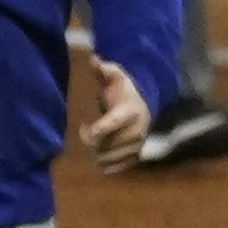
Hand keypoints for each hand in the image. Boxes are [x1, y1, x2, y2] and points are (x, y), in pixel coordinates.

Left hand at [80, 57, 153, 171]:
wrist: (143, 109)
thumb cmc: (123, 93)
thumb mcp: (115, 78)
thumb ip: (105, 70)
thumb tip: (94, 60)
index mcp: (131, 111)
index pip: (115, 122)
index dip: (99, 128)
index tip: (85, 129)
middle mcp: (138, 130)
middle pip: (110, 142)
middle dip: (93, 140)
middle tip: (85, 131)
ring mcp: (138, 145)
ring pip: (111, 156)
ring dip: (97, 153)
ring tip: (92, 143)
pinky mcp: (136, 156)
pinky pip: (118, 166)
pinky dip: (106, 165)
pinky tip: (98, 158)